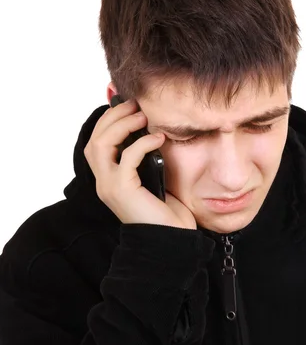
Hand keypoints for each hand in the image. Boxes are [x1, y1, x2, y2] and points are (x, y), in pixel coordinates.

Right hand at [83, 99, 196, 228]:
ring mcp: (110, 186)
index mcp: (108, 179)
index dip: (108, 120)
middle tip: (135, 105)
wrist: (171, 240)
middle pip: (95, 140)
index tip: (128, 105)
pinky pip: (127, 157)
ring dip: (122, 125)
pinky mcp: (122, 190)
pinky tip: (158, 138)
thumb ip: (145, 160)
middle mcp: (104, 182)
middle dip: (113, 116)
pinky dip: (142, 143)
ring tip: (142, 116)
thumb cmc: (166, 212)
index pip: (96, 142)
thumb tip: (151, 131)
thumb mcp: (153, 179)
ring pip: (101, 145)